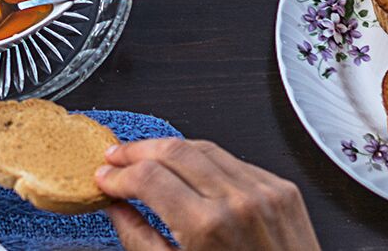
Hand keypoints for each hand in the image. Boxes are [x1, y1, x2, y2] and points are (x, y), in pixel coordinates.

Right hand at [95, 138, 319, 250]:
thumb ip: (140, 240)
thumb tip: (117, 208)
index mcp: (207, 227)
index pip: (148, 177)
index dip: (118, 175)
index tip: (106, 179)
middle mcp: (237, 202)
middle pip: (172, 150)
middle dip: (137, 151)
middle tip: (117, 159)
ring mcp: (263, 191)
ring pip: (203, 147)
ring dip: (169, 149)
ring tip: (148, 159)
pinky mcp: (281, 189)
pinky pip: (234, 161)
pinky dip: (206, 161)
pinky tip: (192, 172)